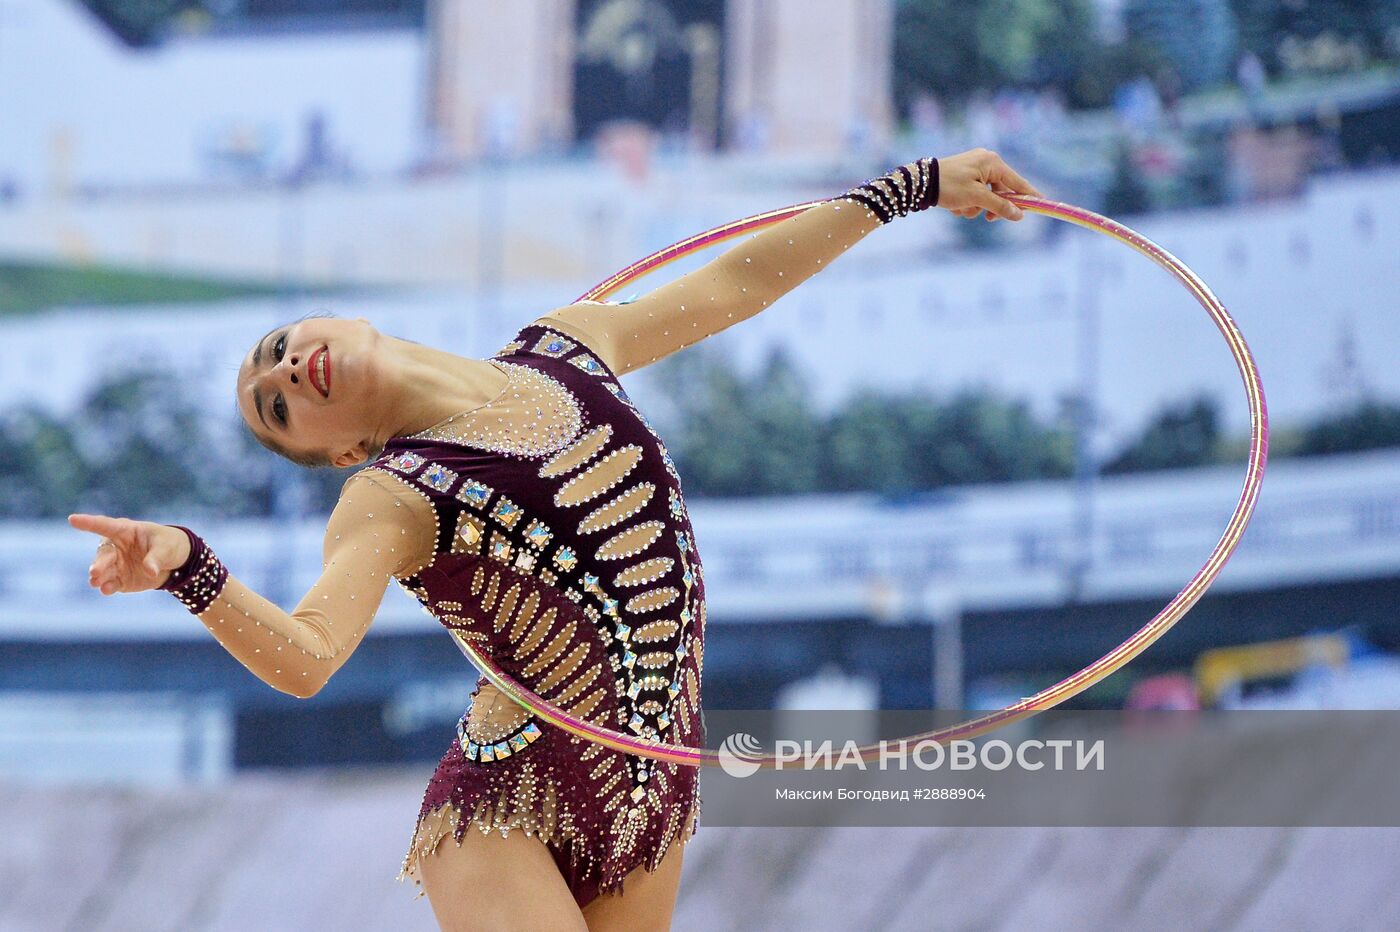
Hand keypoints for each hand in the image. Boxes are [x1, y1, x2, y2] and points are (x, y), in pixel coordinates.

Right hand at [68, 514, 191, 594]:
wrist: (174, 563)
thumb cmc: (168, 545)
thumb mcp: (166, 547)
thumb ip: (156, 558)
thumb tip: (150, 571)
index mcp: (125, 530)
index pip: (104, 525)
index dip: (88, 522)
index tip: (72, 519)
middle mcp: (116, 547)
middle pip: (103, 553)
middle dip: (98, 563)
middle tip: (95, 572)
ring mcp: (115, 564)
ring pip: (103, 570)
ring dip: (98, 576)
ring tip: (95, 582)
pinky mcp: (119, 579)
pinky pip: (110, 583)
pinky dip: (108, 587)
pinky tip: (106, 590)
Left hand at [937, 148, 1042, 221]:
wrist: (920, 183)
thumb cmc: (949, 186)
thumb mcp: (976, 198)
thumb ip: (999, 206)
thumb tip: (1019, 215)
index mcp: (992, 162)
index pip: (1017, 182)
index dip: (1029, 195)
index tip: (1043, 203)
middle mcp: (986, 162)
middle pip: (1001, 192)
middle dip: (991, 207)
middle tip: (987, 219)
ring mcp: (975, 169)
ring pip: (986, 197)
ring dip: (975, 208)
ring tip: (961, 208)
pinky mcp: (965, 176)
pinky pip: (974, 194)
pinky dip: (966, 203)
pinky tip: (954, 205)